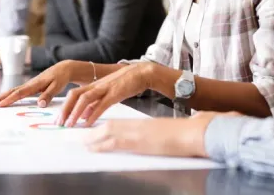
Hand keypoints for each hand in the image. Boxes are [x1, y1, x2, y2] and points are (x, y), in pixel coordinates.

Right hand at [0, 60, 75, 107]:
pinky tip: (3, 101)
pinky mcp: (30, 87)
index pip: (19, 93)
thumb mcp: (57, 87)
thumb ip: (48, 95)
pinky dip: (8, 96)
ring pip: (12, 91)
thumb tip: (39, 105)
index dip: (9, 99)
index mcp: (34, 84)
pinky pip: (16, 92)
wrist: (62, 69)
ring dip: (2, 97)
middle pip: (11, 91)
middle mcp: (29, 84)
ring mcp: (28, 85)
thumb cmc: (60, 78)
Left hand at [57, 62, 153, 127]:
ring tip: (69, 124)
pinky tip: (87, 123)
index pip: (73, 95)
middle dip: (65, 109)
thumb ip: (95, 104)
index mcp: (93, 86)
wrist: (141, 73)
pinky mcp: (115, 93)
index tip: (58, 119)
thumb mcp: (107, 93)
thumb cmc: (125, 84)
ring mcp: (105, 88)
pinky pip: (101, 104)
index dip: (64, 106)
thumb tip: (84, 116)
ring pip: (84, 98)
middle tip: (59, 123)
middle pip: (74, 95)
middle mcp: (96, 86)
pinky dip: (93, 114)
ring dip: (75, 112)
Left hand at [85, 111, 240, 157]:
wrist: (195, 132)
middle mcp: (137, 126)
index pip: (118, 125)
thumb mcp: (166, 135)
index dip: (102, 129)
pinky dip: (100, 144)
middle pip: (108, 127)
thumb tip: (152, 140)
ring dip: (91, 138)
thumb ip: (155, 136)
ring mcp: (137, 133)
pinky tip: (91, 147)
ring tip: (80, 142)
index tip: (91, 132)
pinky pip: (114, 141)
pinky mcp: (139, 141)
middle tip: (78, 136)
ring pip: (107, 132)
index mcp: (143, 125)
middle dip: (92, 133)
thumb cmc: (186, 134)